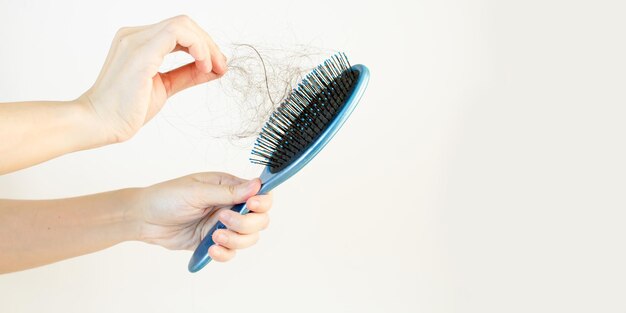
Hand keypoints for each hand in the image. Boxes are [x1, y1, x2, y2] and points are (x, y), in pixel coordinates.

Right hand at [81, 15, 226, 142]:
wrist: (99, 123)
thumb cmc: (125, 109)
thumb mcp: (165, 87)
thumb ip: (186, 75)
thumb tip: (212, 69)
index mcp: (138, 42)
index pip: (178, 32)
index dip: (202, 45)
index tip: (216, 67)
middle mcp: (135, 35)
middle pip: (184, 24)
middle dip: (208, 44)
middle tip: (221, 66)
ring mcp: (136, 40)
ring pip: (183, 24)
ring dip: (206, 45)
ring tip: (212, 67)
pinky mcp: (141, 51)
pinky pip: (178, 33)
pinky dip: (198, 47)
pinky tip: (203, 65)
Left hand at [135, 172, 271, 261]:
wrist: (144, 219)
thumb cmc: (167, 197)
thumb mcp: (197, 191)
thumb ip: (228, 192)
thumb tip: (257, 185)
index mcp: (229, 187)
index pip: (260, 194)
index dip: (262, 202)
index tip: (251, 206)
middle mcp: (231, 206)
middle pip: (259, 220)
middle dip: (246, 224)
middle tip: (223, 220)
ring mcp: (223, 225)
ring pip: (248, 238)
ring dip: (236, 240)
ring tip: (214, 237)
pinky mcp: (214, 241)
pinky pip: (231, 252)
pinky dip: (225, 253)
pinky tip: (210, 249)